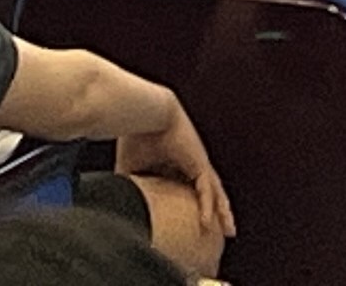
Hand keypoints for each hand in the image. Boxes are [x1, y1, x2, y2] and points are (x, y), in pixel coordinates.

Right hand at [117, 97, 236, 248]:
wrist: (146, 114)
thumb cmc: (135, 136)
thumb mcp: (131, 169)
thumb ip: (130, 187)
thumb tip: (117, 205)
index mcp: (176, 163)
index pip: (188, 189)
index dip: (193, 206)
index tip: (193, 224)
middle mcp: (191, 163)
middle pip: (207, 191)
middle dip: (215, 210)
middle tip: (223, 229)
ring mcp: (198, 163)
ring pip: (214, 192)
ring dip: (221, 211)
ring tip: (229, 230)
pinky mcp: (199, 163)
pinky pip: (206, 189)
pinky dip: (207, 206)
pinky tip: (208, 223)